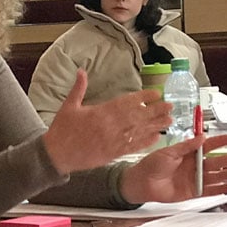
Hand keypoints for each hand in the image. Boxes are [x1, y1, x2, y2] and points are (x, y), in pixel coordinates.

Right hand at [43, 70, 171, 174]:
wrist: (56, 155)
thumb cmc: (62, 131)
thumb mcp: (68, 106)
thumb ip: (78, 88)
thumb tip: (81, 71)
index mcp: (101, 112)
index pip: (127, 102)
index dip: (144, 97)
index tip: (156, 93)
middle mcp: (111, 126)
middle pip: (139, 116)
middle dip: (156, 110)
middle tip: (170, 106)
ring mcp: (114, 140)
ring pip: (140, 131)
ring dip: (156, 126)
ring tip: (170, 121)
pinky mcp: (113, 153)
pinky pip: (134, 147)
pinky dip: (146, 142)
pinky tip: (156, 138)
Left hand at [119, 133, 226, 203]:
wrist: (140, 183)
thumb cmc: (150, 165)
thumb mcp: (168, 152)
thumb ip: (186, 146)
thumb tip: (202, 137)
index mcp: (188, 154)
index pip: (209, 146)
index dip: (222, 142)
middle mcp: (194, 166)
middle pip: (216, 161)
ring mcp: (194, 179)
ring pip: (215, 176)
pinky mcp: (192, 193)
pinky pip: (209, 191)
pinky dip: (220, 189)